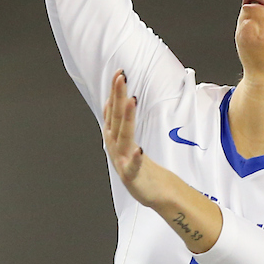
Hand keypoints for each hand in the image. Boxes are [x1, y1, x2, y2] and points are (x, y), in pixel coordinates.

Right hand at [102, 70, 222, 251]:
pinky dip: (135, 158)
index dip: (114, 92)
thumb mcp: (124, 139)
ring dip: (126, 118)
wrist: (150, 191)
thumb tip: (113, 98)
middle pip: (116, 118)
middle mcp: (115, 146)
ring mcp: (122, 160)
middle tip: (121, 77)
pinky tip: (139, 150)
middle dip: (118, 96)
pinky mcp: (132, 176)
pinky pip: (134, 166)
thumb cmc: (137, 163)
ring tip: (130, 100)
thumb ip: (119, 120)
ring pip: (124, 136)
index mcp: (113, 136)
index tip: (119, 73)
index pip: (112, 109)